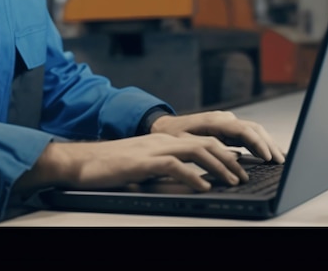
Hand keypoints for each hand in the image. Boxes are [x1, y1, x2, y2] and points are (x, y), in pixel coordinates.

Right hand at [13, 132, 249, 196]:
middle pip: (205, 142)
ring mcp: (153, 148)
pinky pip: (175, 166)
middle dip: (228, 157)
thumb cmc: (112, 165)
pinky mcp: (144, 161)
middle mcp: (162, 140)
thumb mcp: (145, 166)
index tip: (238, 165)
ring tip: (232, 180)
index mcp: (163, 140)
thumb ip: (167, 169)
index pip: (201, 140)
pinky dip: (194, 176)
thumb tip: (192, 182)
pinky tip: (204, 187)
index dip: (223, 152)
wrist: (84, 161)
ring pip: (196, 151)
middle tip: (243, 174)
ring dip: (218, 166)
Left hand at [150, 110, 285, 164]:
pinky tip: (267, 155)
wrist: (165, 127)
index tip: (268, 156)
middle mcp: (223, 118)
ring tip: (278, 159)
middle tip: (280, 161)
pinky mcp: (227, 128)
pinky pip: (247, 134)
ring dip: (266, 143)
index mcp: (214, 121)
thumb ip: (209, 147)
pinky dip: (259, 143)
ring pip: (253, 130)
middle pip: (253, 128)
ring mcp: (226, 122)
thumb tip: (232, 157)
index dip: (257, 143)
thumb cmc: (174, 135)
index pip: (242, 130)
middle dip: (268, 144)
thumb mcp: (187, 143)